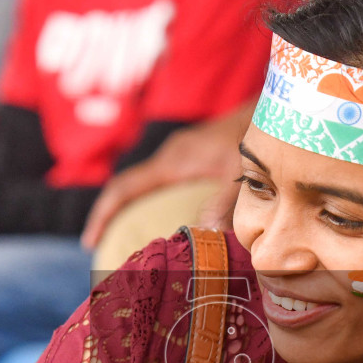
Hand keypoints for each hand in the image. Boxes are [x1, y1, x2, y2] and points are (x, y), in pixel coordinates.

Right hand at [80, 104, 251, 247]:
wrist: (273, 110)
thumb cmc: (255, 136)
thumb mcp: (240, 173)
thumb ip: (222, 203)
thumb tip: (201, 235)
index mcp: (172, 161)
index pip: (124, 187)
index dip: (103, 214)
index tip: (90, 242)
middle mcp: (170, 157)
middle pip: (127, 189)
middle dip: (110, 218)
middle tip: (102, 252)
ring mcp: (180, 157)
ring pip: (143, 187)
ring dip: (129, 212)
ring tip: (127, 245)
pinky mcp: (192, 159)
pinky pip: (160, 185)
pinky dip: (151, 206)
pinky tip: (164, 225)